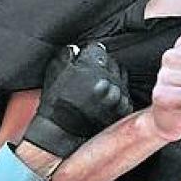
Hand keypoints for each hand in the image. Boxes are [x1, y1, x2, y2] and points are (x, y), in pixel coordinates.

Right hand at [22, 43, 132, 157]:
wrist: (59, 132)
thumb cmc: (55, 102)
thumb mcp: (54, 71)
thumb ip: (67, 54)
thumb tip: (77, 49)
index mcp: (91, 67)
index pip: (98, 49)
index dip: (91, 54)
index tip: (85, 61)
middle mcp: (107, 81)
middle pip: (112, 63)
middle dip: (104, 67)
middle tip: (92, 78)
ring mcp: (116, 96)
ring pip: (121, 78)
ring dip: (112, 82)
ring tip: (98, 91)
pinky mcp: (122, 110)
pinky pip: (125, 96)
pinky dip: (117, 97)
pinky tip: (104, 102)